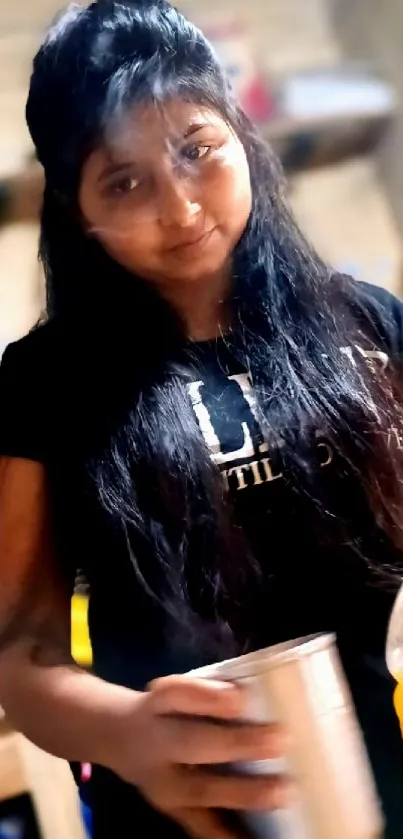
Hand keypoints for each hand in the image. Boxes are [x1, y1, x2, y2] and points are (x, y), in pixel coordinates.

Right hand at [112, 674, 290, 838]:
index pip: (177, 695)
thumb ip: (206, 692)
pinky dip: (230, 835)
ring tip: (281, 792)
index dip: (208, 696)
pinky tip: (257, 838)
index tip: (240, 697)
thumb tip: (247, 696)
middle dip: (236, 744)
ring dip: (242, 792)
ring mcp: (163, 785)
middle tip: (280, 740)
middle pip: (192, 743)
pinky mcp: (174, 812)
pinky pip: (202, 827)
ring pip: (201, 789)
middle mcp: (155, 744)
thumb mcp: (175, 690)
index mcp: (158, 704)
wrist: (121, 738)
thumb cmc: (166, 710)